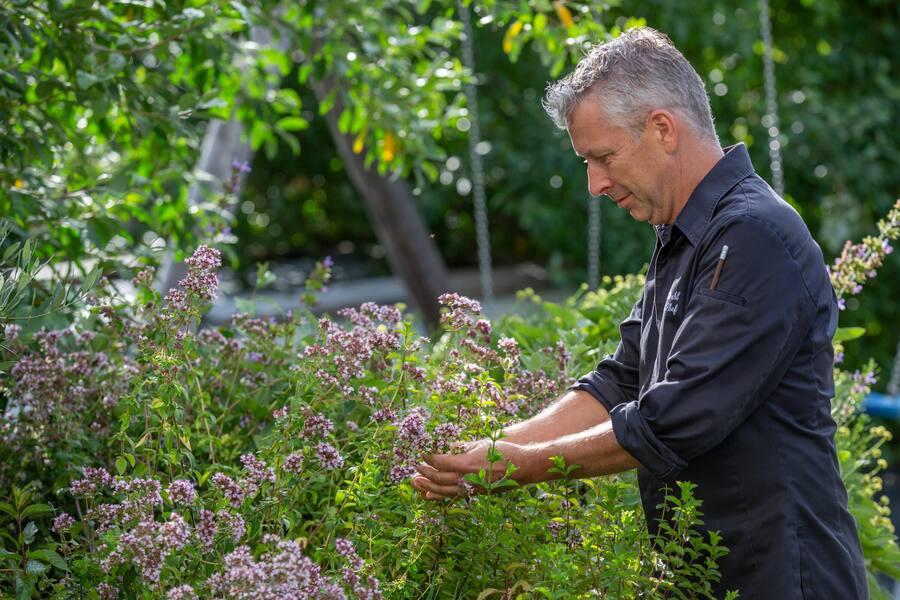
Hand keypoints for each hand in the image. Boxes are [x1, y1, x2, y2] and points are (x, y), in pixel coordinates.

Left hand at [411, 439, 530, 500]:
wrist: (522, 468)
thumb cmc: (503, 451)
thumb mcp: (480, 443)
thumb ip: (461, 446)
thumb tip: (446, 445)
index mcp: (467, 463)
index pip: (441, 462)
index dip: (429, 457)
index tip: (421, 452)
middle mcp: (467, 478)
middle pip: (438, 478)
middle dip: (424, 472)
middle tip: (414, 466)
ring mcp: (470, 488)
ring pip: (443, 491)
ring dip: (427, 487)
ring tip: (415, 482)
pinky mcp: (474, 493)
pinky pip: (452, 496)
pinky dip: (439, 496)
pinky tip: (428, 495)